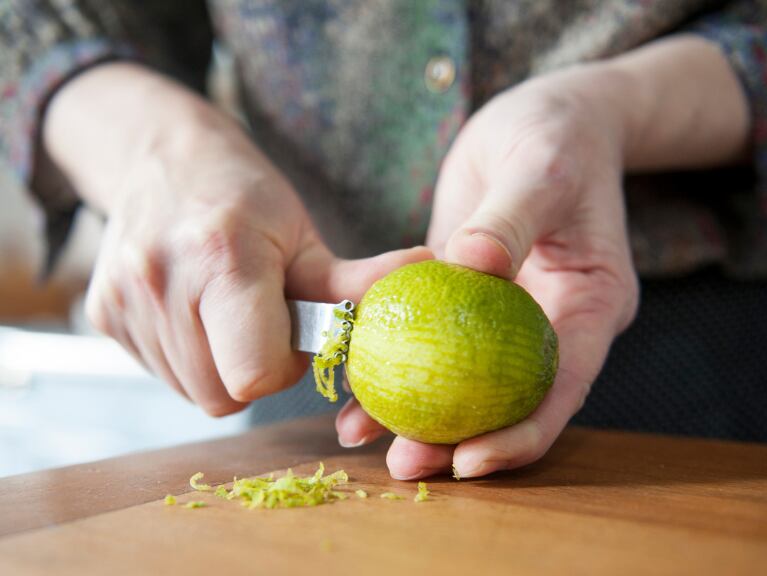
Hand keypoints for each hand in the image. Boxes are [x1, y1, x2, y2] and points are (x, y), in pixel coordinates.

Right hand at [44, 63, 430, 414]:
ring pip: (191, 390)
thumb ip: (355, 280)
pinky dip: (189, 356)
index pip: (253, 375)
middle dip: (252, 371)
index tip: (290, 334)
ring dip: (221, 365)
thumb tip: (427, 275)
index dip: (281, 369)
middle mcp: (162, 282)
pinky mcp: (102, 314)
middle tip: (261, 322)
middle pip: (221, 395)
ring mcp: (123, 301)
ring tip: (229, 311)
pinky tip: (196, 311)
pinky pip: (161, 372)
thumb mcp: (304, 234)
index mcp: (223, 259)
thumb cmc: (243, 195)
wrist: (160, 157)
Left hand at [336, 65, 638, 475]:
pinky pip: (430, 341)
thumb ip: (512, 218)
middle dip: (460, 442)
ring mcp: (504, 315)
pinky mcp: (464, 298)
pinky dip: (396, 362)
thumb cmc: (555, 137)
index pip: (561, 387)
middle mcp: (548, 323)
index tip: (470, 461)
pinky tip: (351, 385)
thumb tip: (473, 265)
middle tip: (404, 465)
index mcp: (589, 306)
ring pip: (464, 381)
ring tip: (361, 437)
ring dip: (417, 414)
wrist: (541, 119)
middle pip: (508, 401)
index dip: (520, 434)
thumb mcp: (541, 169)